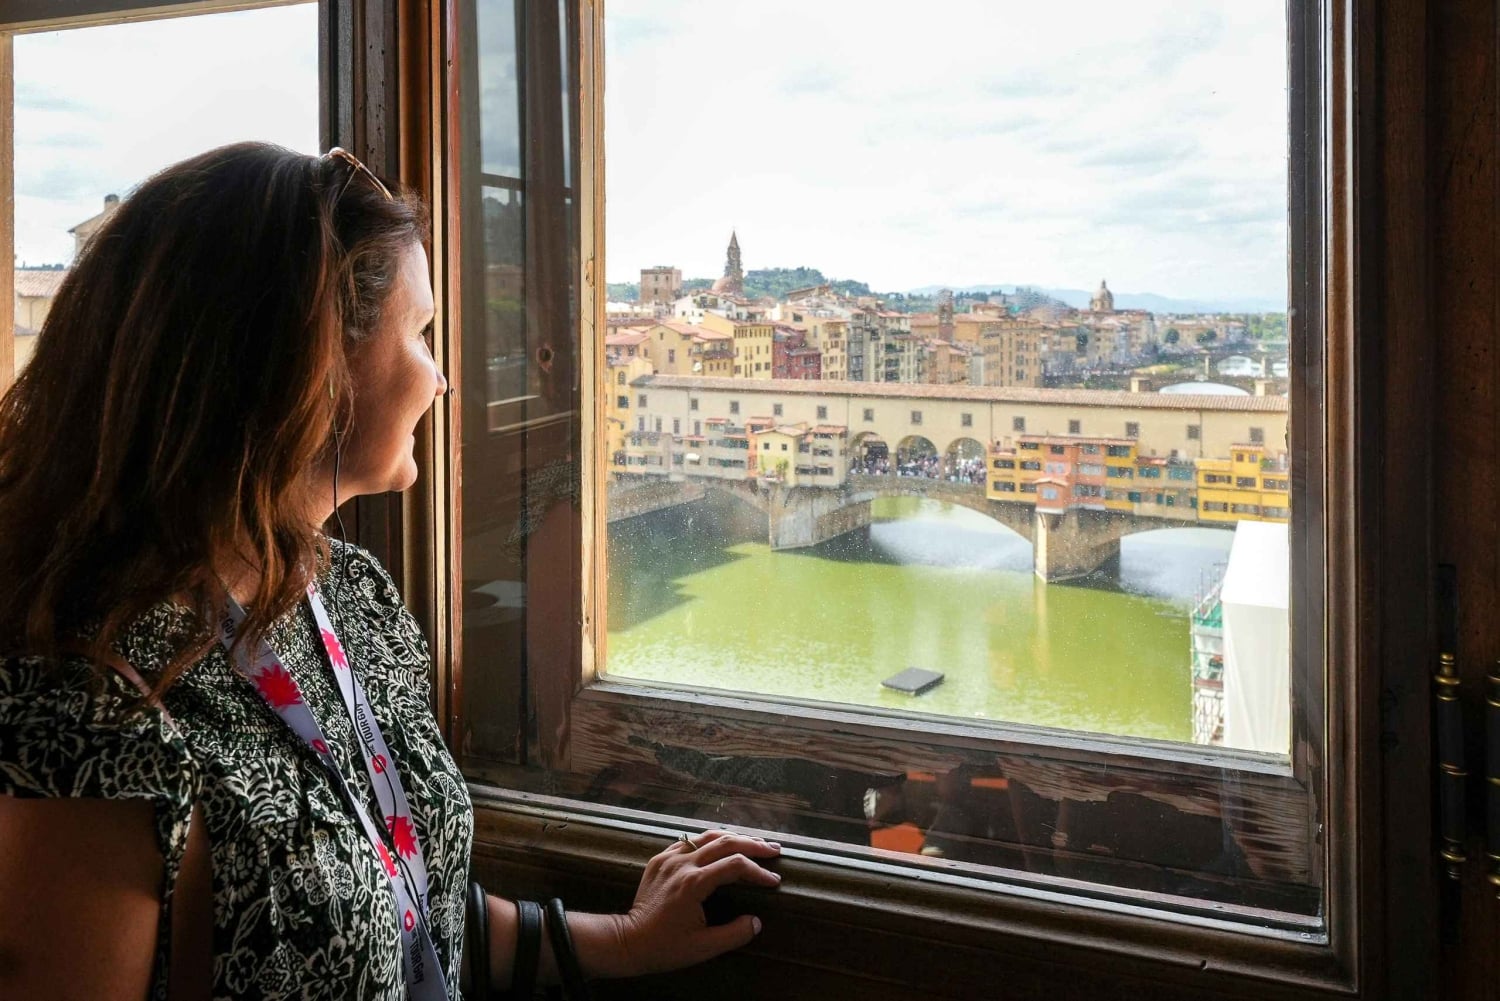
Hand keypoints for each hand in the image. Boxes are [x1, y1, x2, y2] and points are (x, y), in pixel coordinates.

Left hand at [614, 830, 781, 975]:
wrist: (628, 941)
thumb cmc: (665, 947)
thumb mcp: (704, 948)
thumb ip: (734, 934)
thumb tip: (757, 922)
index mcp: (694, 884)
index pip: (736, 866)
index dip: (759, 872)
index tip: (774, 881)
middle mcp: (682, 864)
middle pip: (725, 842)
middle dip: (754, 845)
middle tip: (775, 850)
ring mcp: (669, 858)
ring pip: (708, 836)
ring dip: (735, 837)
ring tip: (756, 842)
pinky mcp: (660, 859)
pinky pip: (689, 841)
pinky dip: (710, 840)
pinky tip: (722, 844)